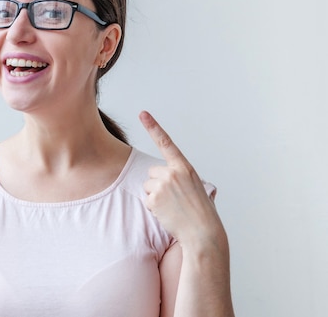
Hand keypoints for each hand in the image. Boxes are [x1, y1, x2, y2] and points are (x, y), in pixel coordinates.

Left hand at [139, 111, 223, 247]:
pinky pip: (146, 200)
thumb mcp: (195, 187)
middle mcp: (172, 172)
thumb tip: (162, 177)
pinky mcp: (154, 197)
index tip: (143, 114)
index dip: (153, 127)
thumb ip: (179, 177)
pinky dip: (154, 208)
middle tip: (174, 198)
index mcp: (185, 167)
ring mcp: (162, 184)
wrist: (203, 232)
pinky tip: (168, 213)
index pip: (166, 143)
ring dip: (155, 196)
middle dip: (157, 184)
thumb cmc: (201, 212)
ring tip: (172, 206)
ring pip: (147, 186)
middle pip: (152, 172)